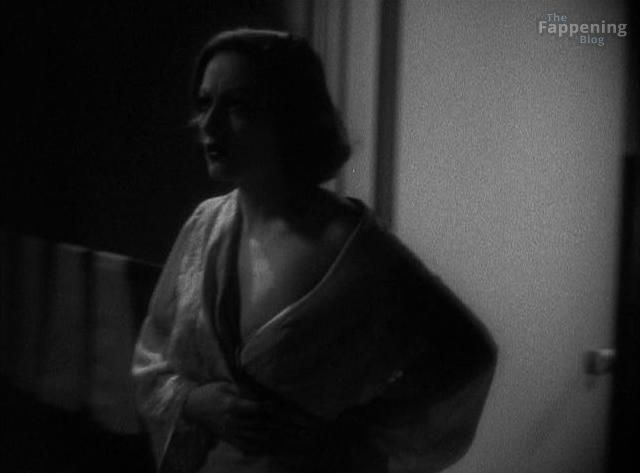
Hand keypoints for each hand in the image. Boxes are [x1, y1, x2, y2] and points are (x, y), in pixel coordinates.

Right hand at [184, 381, 326, 454]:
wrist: (192, 409)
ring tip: (302, 439)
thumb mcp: (226, 384)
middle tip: (307, 427)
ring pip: (263, 439)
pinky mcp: (235, 441)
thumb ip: (244, 386)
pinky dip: (271, 447)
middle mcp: (235, 423)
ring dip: (284, 439)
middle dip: (287, 427)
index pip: (256, 409)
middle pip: (265, 426)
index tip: (286, 408)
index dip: (271, 409)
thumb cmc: (212, 391)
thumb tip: (262, 384)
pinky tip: (285, 448)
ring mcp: (236, 434)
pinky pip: (256, 447)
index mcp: (233, 406)